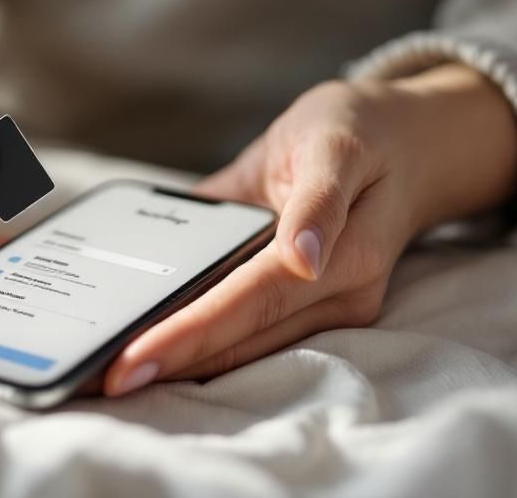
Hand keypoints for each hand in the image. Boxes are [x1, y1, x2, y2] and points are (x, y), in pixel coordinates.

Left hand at [104, 64, 516, 395]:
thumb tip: (300, 257)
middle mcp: (341, 297)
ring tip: (119, 375)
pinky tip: (157, 349)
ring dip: (185, 365)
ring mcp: (330, 311)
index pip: (250, 303)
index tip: (133, 360)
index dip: (190, 335)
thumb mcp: (335, 143)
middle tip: (106, 382)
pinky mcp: (314, 312)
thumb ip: (318, 200)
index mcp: (346, 255)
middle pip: (244, 340)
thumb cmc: (360, 133)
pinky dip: (205, 345)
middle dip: (173, 363)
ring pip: (248, 350)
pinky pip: (253, 335)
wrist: (410, 145)